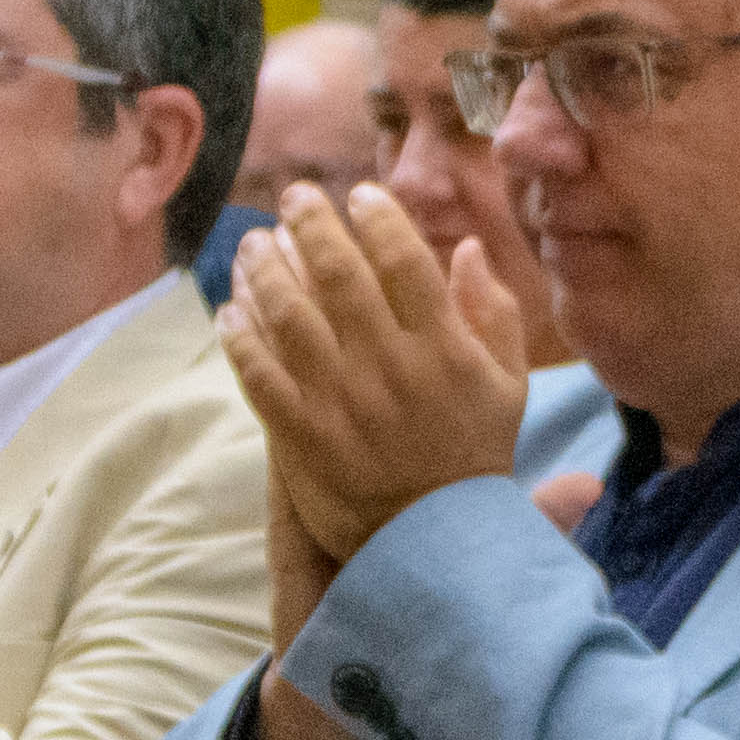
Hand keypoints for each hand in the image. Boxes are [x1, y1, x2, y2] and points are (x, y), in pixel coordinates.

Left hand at [218, 183, 533, 588]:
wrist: (435, 546)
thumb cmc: (474, 455)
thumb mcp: (508, 383)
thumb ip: (494, 312)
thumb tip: (467, 247)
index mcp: (444, 350)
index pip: (407, 263)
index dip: (380, 219)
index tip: (361, 193)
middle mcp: (390, 369)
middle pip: (341, 277)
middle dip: (312, 226)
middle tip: (294, 196)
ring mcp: (340, 403)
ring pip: (290, 317)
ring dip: (265, 270)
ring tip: (253, 243)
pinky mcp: (299, 437)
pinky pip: (259, 373)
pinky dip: (240, 335)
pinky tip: (231, 308)